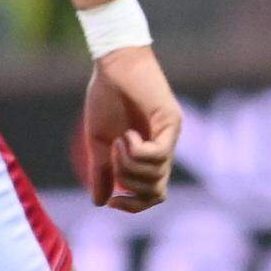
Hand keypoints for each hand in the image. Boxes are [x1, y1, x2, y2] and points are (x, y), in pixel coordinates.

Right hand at [80, 44, 180, 212]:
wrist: (113, 65)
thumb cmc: (107, 98)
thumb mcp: (99, 142)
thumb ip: (101, 172)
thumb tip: (99, 202)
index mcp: (150, 155)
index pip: (153, 195)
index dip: (134, 206)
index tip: (112, 202)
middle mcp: (165, 148)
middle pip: (155, 192)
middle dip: (128, 183)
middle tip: (113, 156)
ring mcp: (171, 136)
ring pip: (155, 175)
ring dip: (129, 165)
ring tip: (119, 141)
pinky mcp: (171, 122)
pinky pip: (157, 155)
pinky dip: (136, 152)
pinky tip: (127, 135)